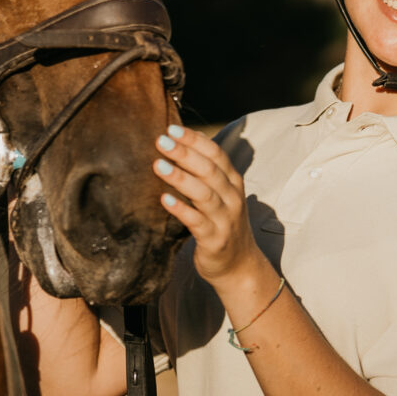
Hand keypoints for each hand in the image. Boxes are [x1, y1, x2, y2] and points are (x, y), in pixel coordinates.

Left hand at [152, 124, 263, 290]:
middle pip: (209, 170)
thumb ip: (206, 171)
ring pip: (204, 194)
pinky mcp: (215, 240)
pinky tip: (164, 200)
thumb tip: (183, 141)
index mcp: (232, 182)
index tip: (171, 129)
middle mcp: (232, 197)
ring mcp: (225, 219)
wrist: (239, 266)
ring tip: (158, 165)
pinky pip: (197, 222)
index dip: (194, 140)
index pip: (216, 154)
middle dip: (184, 153)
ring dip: (180, 177)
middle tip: (161, 140)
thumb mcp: (220, 194)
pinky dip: (181, 210)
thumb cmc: (222, 223)